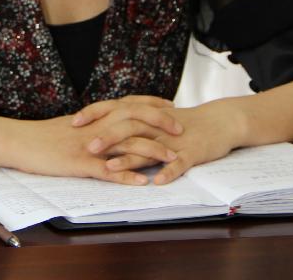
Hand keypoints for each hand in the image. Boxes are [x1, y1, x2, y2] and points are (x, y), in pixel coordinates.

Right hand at [13, 96, 182, 184]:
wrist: (19, 140)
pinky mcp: (79, 164)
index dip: (151, 104)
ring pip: (126, 144)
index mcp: (95, 116)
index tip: (170, 106)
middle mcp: (96, 126)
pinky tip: (142, 182)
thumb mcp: (73, 124)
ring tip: (173, 158)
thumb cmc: (44, 135)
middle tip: (180, 129)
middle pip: (134, 118)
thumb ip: (93, 123)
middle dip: (160, 123)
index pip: (128, 103)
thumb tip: (109, 123)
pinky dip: (126, 177)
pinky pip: (106, 171)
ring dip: (152, 151)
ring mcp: (89, 145)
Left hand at [94, 99, 246, 184]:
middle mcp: (156, 125)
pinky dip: (168, 172)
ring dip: (129, 158)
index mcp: (146, 115)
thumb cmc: (183, 123)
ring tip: (110, 169)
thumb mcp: (155, 120)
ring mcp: (173, 139)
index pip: (115, 109)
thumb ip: (132, 124)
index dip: (94, 114)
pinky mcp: (192, 152)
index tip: (73, 122)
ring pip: (149, 147)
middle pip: (128, 127)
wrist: (219, 121)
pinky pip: (179, 164)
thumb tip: (102, 129)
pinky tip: (156, 182)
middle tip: (88, 148)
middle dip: (107, 137)